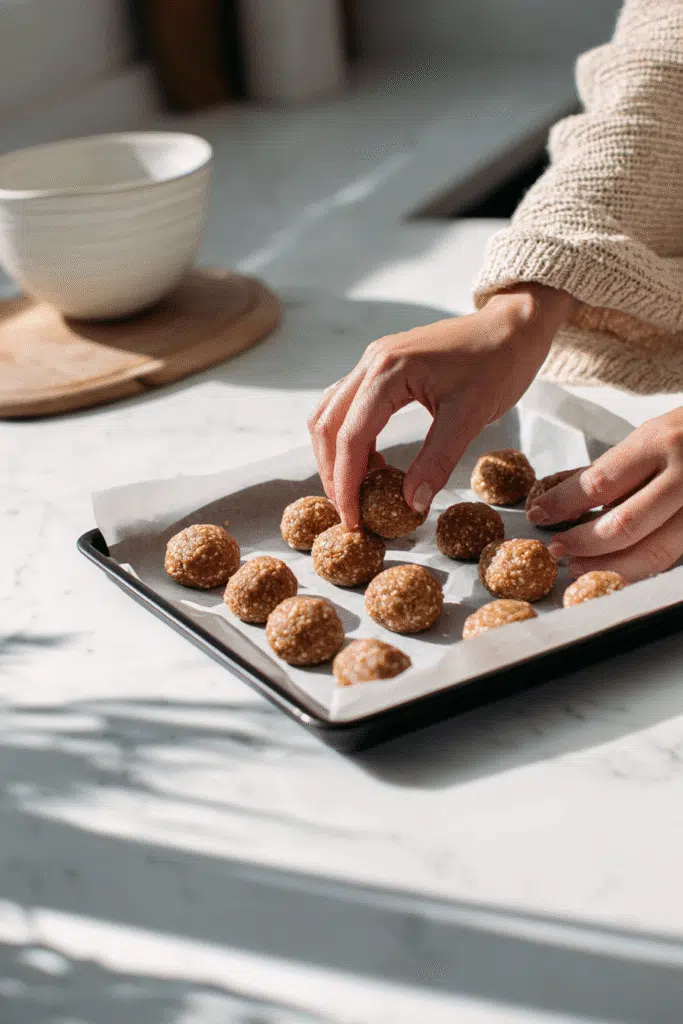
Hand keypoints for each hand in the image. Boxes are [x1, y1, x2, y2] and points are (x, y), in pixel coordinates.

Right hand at [308, 285, 575, 527]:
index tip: (353, 520)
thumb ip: (437, 461)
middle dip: (333, 473)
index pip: (350, 436)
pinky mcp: (382, 367)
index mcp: (388, 371)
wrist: (514, 326)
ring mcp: (373, 361)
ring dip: (336, 455)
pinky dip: (350, 438)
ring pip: (330, 414)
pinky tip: (373, 463)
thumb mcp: (470, 417)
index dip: (347, 483)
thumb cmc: (498, 364)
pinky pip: (348, 406)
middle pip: (327, 425)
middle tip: (350, 512)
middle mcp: (371, 362)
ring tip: (358, 491)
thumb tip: (412, 504)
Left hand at [527, 409, 682, 580]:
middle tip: (555, 549)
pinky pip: (673, 558)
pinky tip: (617, 569)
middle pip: (623, 526)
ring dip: (608, 566)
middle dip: (581, 543)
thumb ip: (607, 469)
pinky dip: (640, 567)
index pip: (599, 483)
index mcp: (661, 443)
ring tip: (579, 566)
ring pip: (653, 553)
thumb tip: (554, 492)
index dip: (562, 504)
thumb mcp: (650, 437)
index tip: (538, 514)